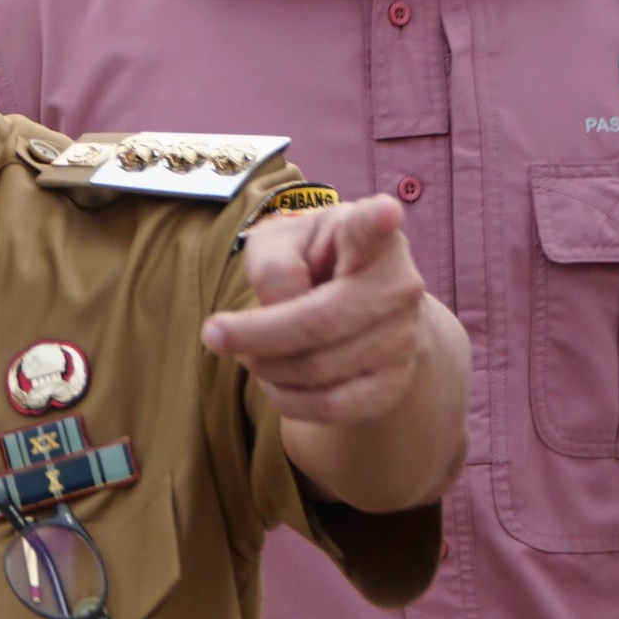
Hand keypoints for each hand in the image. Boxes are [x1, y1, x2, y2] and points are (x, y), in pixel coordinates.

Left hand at [203, 195, 431, 424]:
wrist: (361, 310)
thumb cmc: (310, 263)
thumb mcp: (280, 244)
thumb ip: (275, 266)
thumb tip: (282, 311)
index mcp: (371, 236)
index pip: (376, 228)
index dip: (379, 221)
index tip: (385, 211)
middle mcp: (399, 285)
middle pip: (318, 322)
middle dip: (255, 335)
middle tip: (214, 334)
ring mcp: (404, 337)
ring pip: (317, 368)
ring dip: (266, 366)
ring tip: (250, 352)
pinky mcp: (395, 382)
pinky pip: (331, 406)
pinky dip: (288, 399)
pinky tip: (275, 380)